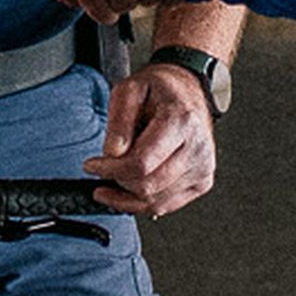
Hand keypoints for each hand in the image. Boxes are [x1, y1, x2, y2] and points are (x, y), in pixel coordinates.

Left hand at [86, 60, 218, 221]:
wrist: (188, 91)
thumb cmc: (160, 90)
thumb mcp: (129, 90)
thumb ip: (118, 122)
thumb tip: (112, 154)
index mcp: (181, 121)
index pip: (141, 163)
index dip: (110, 169)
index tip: (92, 165)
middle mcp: (197, 147)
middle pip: (148, 186)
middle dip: (117, 181)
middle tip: (103, 170)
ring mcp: (202, 167)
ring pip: (156, 202)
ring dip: (127, 196)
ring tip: (113, 179)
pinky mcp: (202, 181)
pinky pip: (166, 206)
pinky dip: (142, 203)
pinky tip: (129, 190)